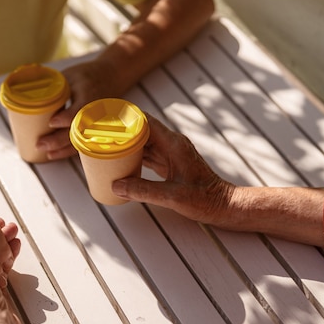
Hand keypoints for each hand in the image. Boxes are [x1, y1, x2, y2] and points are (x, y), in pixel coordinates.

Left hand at [36, 59, 123, 159]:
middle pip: (78, 130)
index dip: (66, 118)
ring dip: (62, 149)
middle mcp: (95, 112)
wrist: (112, 76)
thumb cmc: (88, 75)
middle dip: (58, 140)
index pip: (80, 110)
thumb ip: (56, 90)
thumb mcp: (71, 76)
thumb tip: (31, 101)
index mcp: (89, 95)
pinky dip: (67, 150)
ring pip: (80, 141)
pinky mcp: (94, 129)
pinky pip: (82, 143)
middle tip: (40, 144)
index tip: (52, 122)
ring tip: (46, 153)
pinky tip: (54, 154)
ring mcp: (96, 122)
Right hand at [112, 115, 233, 223]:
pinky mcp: (170, 164)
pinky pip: (148, 154)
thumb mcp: (172, 196)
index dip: (126, 117)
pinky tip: (121, 160)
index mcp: (174, 144)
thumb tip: (116, 185)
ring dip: (126, 143)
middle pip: (142, 130)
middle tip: (100, 133)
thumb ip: (143, 190)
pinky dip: (134, 155)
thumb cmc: (205, 200)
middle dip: (122, 131)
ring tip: (106, 145)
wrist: (223, 206)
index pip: (146, 121)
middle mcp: (172, 144)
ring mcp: (171, 154)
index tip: (107, 118)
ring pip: (144, 142)